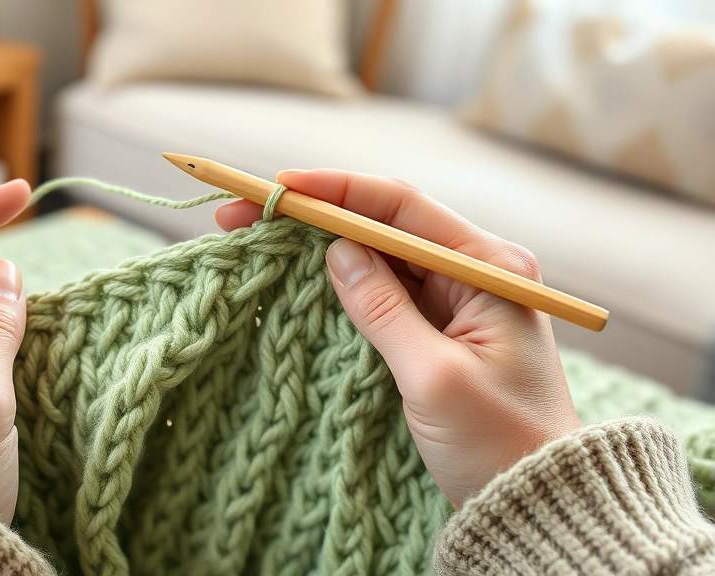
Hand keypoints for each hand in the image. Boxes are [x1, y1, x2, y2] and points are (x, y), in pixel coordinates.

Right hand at [216, 170, 580, 507]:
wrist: (535, 501)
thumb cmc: (498, 444)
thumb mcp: (434, 377)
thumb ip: (383, 309)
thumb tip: (337, 251)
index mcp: (494, 269)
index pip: (403, 208)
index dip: (336, 191)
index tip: (278, 189)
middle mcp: (479, 271)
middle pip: (385, 223)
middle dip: (318, 213)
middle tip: (246, 213)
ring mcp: (460, 298)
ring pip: (380, 254)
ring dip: (323, 242)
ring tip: (262, 235)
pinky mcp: (442, 327)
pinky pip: (385, 289)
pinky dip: (342, 280)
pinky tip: (301, 274)